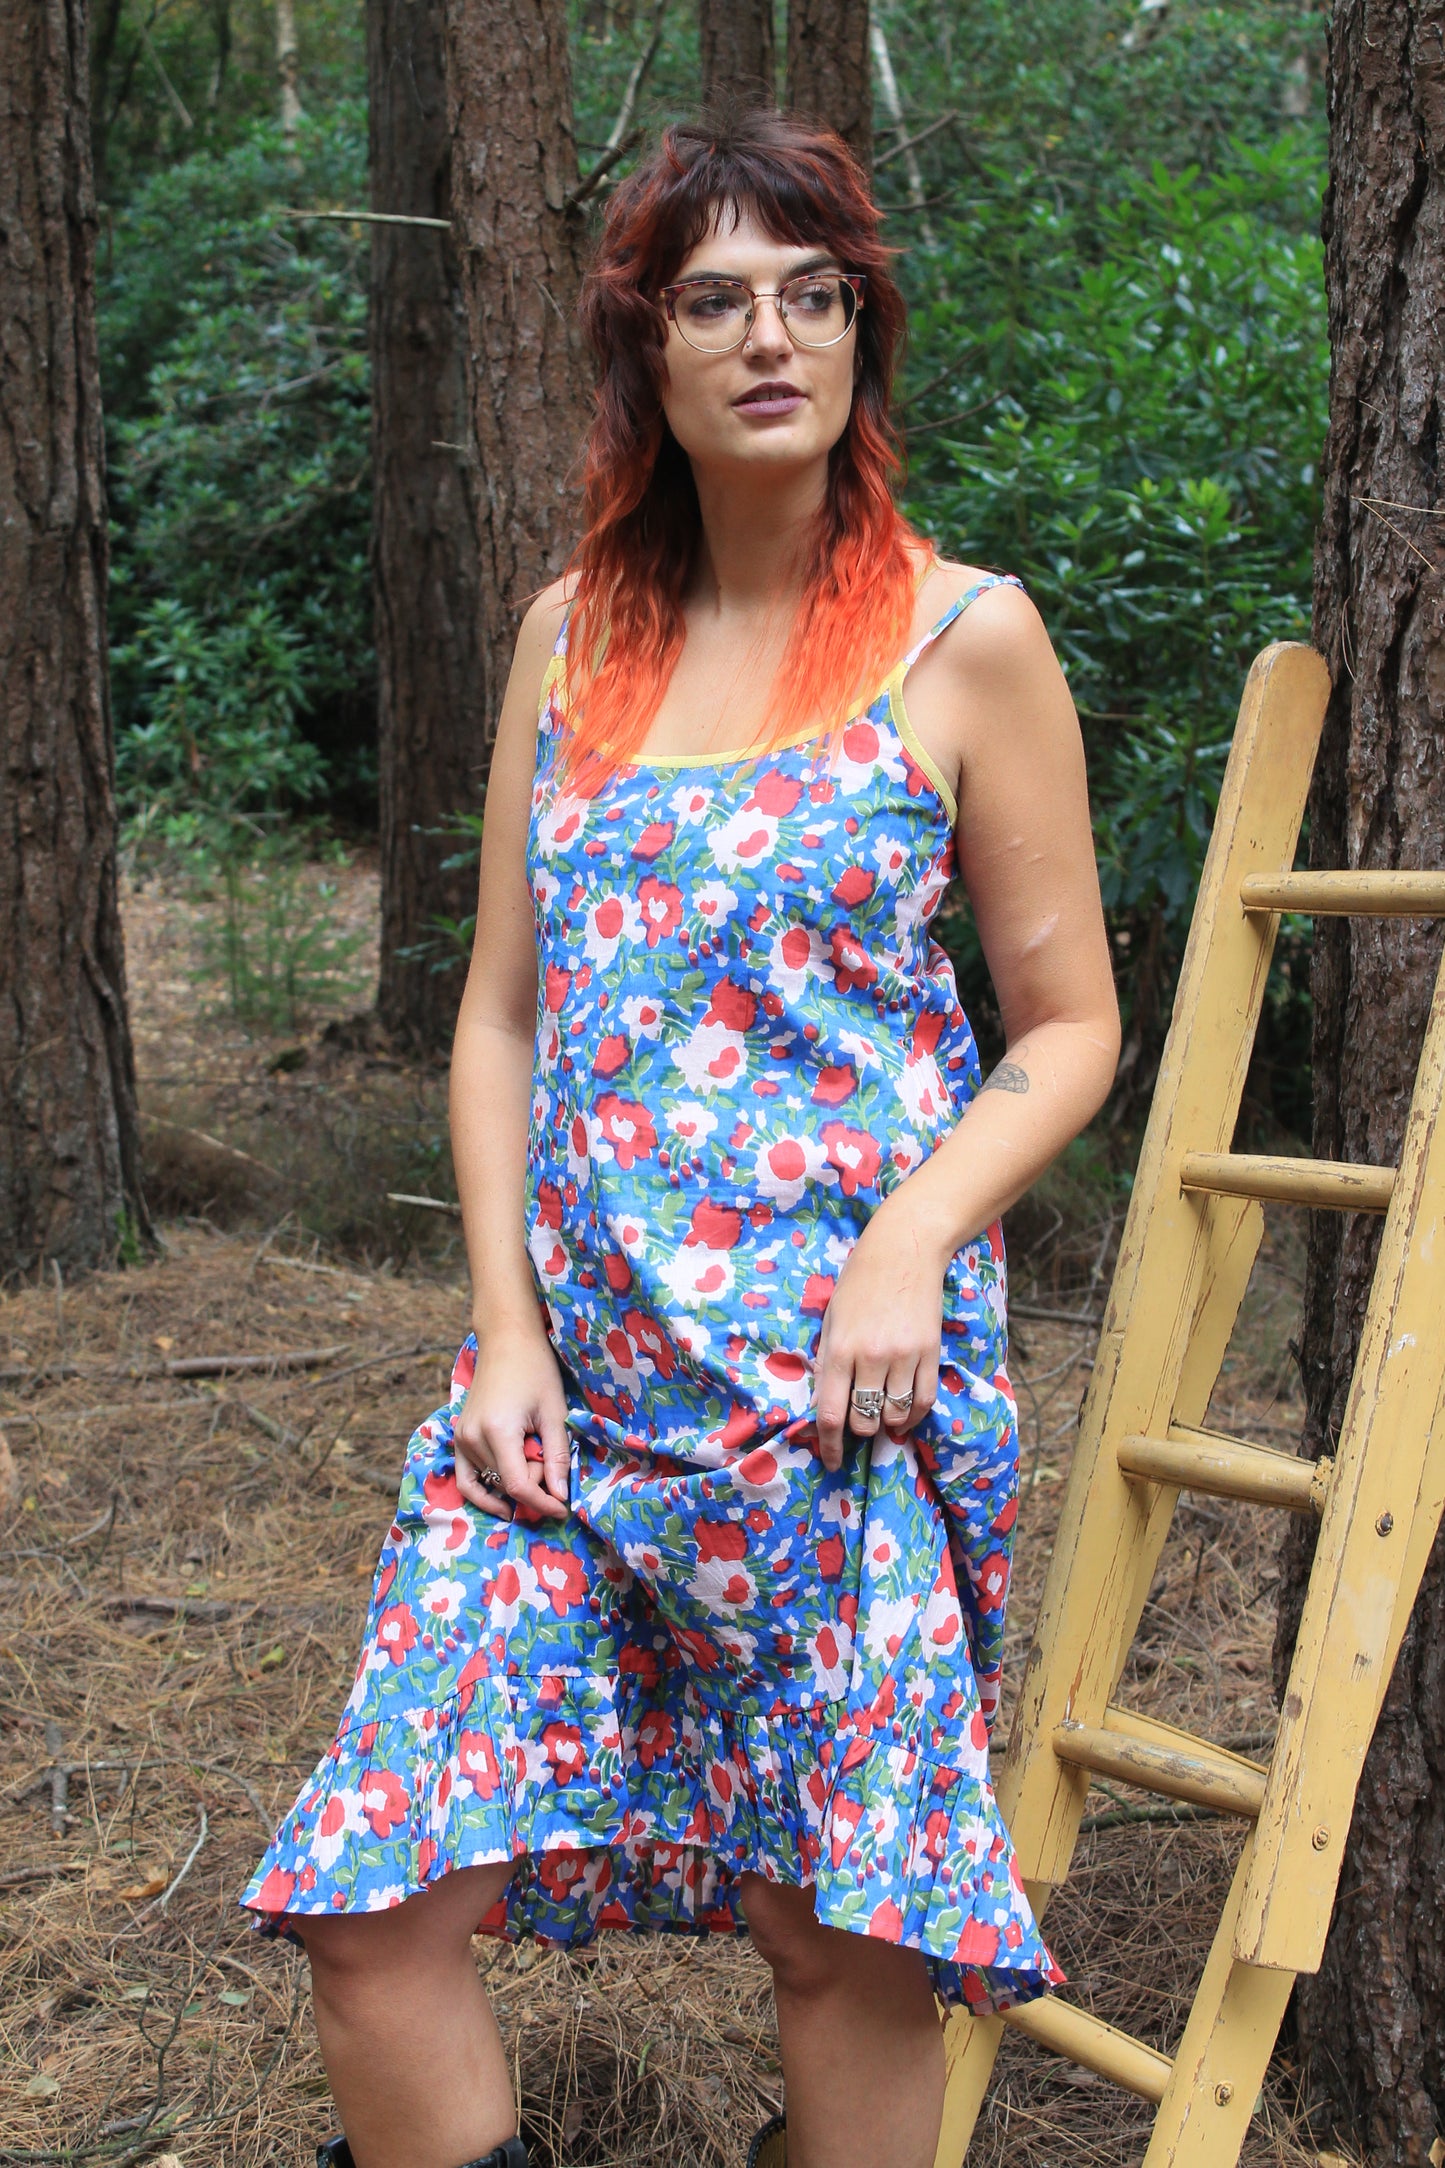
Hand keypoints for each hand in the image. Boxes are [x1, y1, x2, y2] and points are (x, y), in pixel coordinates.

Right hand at [452, 1323, 570, 1520]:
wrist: (506, 1340)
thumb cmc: (535, 1370)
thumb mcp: (554, 1413)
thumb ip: (557, 1457)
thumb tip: (559, 1497)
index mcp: (497, 1431)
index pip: (519, 1486)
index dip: (543, 1503)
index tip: (563, 1509)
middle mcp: (472, 1439)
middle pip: (506, 1484)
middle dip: (534, 1484)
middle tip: (550, 1457)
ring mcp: (461, 1439)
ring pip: (490, 1483)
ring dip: (515, 1483)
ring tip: (534, 1464)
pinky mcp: (458, 1437)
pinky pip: (466, 1478)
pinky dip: (483, 1493)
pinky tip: (503, 1503)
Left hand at [810, 1208, 945, 1471]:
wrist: (904, 1250)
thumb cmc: (859, 1282)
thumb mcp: (832, 1319)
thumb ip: (829, 1361)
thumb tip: (828, 1403)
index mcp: (839, 1349)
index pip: (830, 1414)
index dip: (830, 1446)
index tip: (831, 1461)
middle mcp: (870, 1358)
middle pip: (864, 1421)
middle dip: (859, 1430)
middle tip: (858, 1422)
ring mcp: (903, 1357)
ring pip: (894, 1415)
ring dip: (886, 1424)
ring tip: (881, 1416)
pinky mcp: (929, 1353)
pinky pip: (922, 1401)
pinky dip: (911, 1416)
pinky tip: (903, 1415)